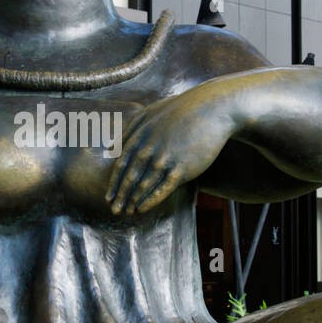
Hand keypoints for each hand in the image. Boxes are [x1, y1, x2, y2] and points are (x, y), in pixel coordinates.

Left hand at [106, 84, 232, 215]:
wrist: (213, 109)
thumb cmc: (181, 110)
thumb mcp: (150, 112)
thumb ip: (129, 129)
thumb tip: (110, 148)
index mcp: (139, 135)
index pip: (121, 164)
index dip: (114, 183)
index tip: (108, 197)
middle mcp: (148, 148)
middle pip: (129, 178)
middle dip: (120, 196)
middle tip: (114, 210)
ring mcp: (164, 159)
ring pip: (143, 185)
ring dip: (132, 201)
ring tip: (126, 212)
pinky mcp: (181, 168)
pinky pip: (161, 189)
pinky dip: (149, 201)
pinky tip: (141, 209)